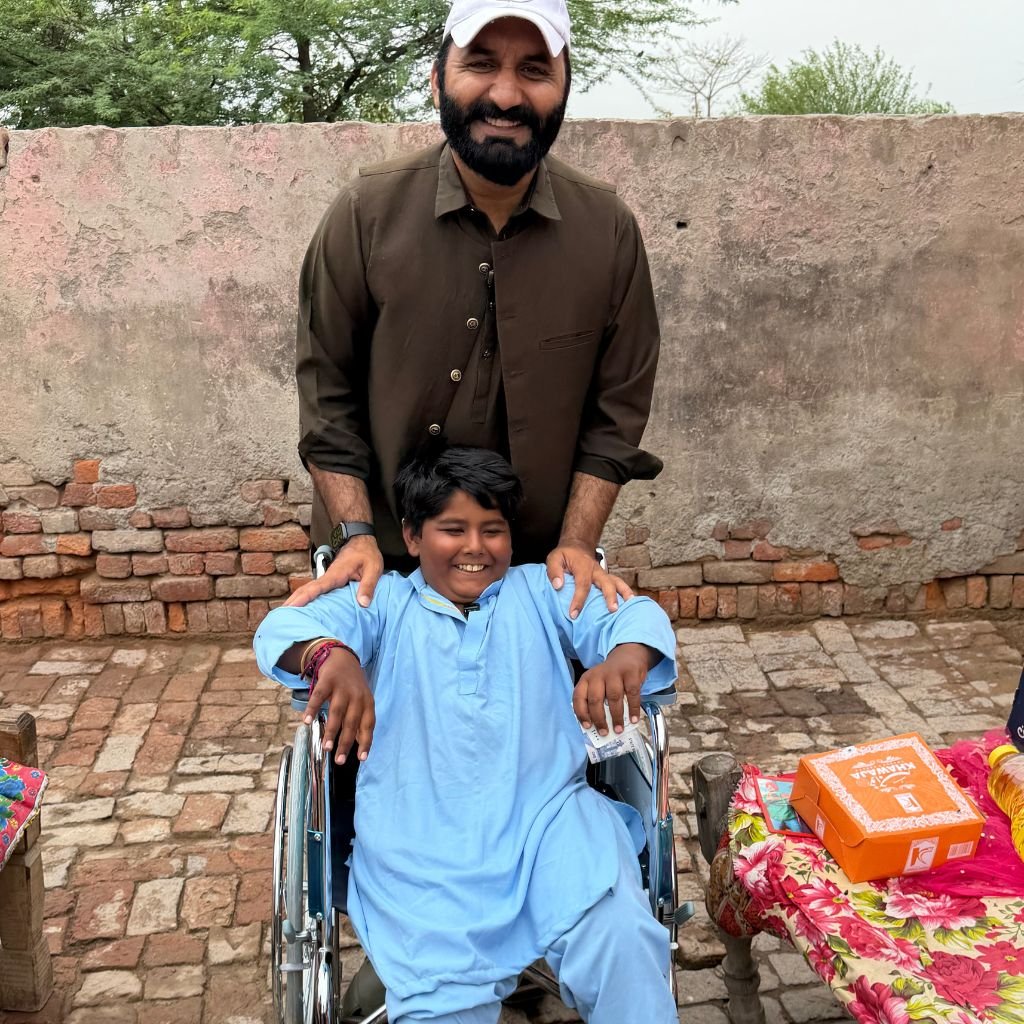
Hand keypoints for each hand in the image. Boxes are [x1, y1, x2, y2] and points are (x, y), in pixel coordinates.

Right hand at [284, 535, 383, 608]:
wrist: (361, 540)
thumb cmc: (367, 553)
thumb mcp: (373, 569)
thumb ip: (368, 586)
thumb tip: (362, 604)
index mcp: (336, 574)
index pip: (316, 587)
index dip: (304, 598)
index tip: (291, 607)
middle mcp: (327, 577)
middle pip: (306, 590)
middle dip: (293, 602)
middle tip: (280, 617)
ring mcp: (327, 578)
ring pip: (308, 590)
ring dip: (297, 601)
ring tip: (286, 616)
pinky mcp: (329, 581)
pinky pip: (315, 591)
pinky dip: (305, 599)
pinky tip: (302, 609)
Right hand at [303, 647, 375, 763]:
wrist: (342, 657)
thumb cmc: (353, 685)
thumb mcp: (362, 700)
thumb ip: (360, 720)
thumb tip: (358, 745)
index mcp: (367, 702)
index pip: (368, 725)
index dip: (365, 742)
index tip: (361, 758)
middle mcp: (357, 696)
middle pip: (352, 722)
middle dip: (345, 742)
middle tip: (339, 760)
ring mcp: (342, 688)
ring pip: (337, 712)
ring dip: (332, 731)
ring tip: (326, 747)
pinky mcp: (327, 681)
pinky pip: (319, 697)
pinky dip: (312, 709)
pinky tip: (306, 721)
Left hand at [545, 541, 633, 618]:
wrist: (576, 546)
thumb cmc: (565, 555)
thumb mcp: (554, 558)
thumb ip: (554, 571)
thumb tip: (558, 586)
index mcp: (583, 566)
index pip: (583, 584)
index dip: (579, 600)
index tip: (574, 614)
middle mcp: (596, 570)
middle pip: (606, 582)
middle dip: (610, 596)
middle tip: (612, 610)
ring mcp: (603, 574)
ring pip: (617, 582)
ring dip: (624, 593)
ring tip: (629, 606)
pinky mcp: (607, 578)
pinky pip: (618, 584)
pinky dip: (625, 592)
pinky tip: (630, 604)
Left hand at [572, 643, 649, 735]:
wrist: (628, 656)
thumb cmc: (611, 677)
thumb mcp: (599, 684)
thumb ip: (596, 700)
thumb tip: (598, 725)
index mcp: (587, 679)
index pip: (578, 697)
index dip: (581, 713)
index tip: (587, 726)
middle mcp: (598, 675)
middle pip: (595, 699)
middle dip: (599, 719)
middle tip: (604, 732)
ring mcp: (614, 673)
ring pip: (613, 698)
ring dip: (616, 717)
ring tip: (618, 729)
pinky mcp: (630, 673)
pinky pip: (632, 694)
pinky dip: (633, 709)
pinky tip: (634, 719)